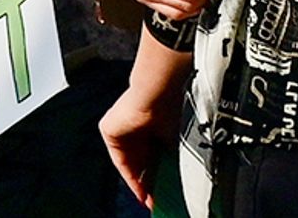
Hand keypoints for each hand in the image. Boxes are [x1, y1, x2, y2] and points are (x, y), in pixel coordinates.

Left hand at [98, 53, 188, 204]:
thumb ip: (175, 159)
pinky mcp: (109, 129)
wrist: (157, 93)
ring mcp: (121, 129)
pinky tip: (139, 189)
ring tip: (151, 201)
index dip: (159, 178)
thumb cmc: (173, 110)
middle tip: (158, 203)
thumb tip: (188, 180)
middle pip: (141, 163)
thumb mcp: (176, 141)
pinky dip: (129, 175)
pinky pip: (119, 159)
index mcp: (152, 127)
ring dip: (140, 183)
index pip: (154, 158)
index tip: (165, 197)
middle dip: (150, 185)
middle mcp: (136, 128)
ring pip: (131, 163)